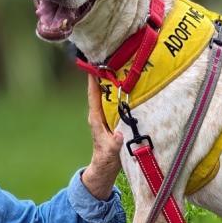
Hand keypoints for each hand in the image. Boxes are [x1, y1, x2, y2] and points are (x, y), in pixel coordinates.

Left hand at [81, 75, 123, 199]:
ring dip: (113, 80)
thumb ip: (114, 144)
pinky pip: (115, 100)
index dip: (93, 80)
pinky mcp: (112, 118)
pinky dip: (120, 90)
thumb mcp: (111, 152)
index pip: (93, 95)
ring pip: (107, 94)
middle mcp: (99, 113)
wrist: (106, 166)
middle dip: (104, 74)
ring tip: (121, 64)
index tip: (96, 63)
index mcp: (95, 118)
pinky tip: (128, 82)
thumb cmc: (106, 159)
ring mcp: (105, 115)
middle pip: (100, 89)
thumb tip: (118, 135)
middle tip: (112, 56)